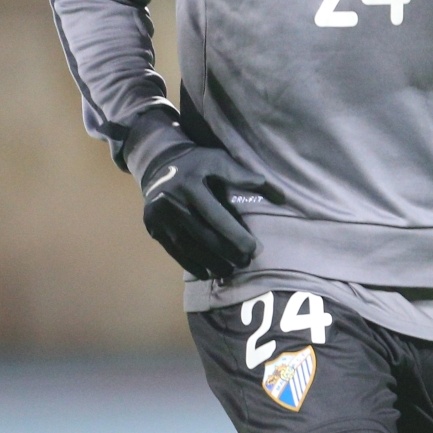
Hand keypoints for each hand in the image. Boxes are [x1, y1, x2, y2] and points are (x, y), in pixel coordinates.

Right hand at [126, 111, 285, 279]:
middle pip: (203, 234)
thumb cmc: (197, 162)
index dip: (235, 234)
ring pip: (188, 246)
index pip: (216, 216)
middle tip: (245, 262)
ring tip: (229, 270)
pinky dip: (190, 264)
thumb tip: (279, 196)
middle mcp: (172, 203)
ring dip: (209, 262)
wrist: (157, 164)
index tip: (253, 248)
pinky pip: (174, 251)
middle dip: (225, 251)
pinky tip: (206, 272)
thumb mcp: (219, 160)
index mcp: (191, 185)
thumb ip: (245, 176)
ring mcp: (160, 218)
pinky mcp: (154, 228)